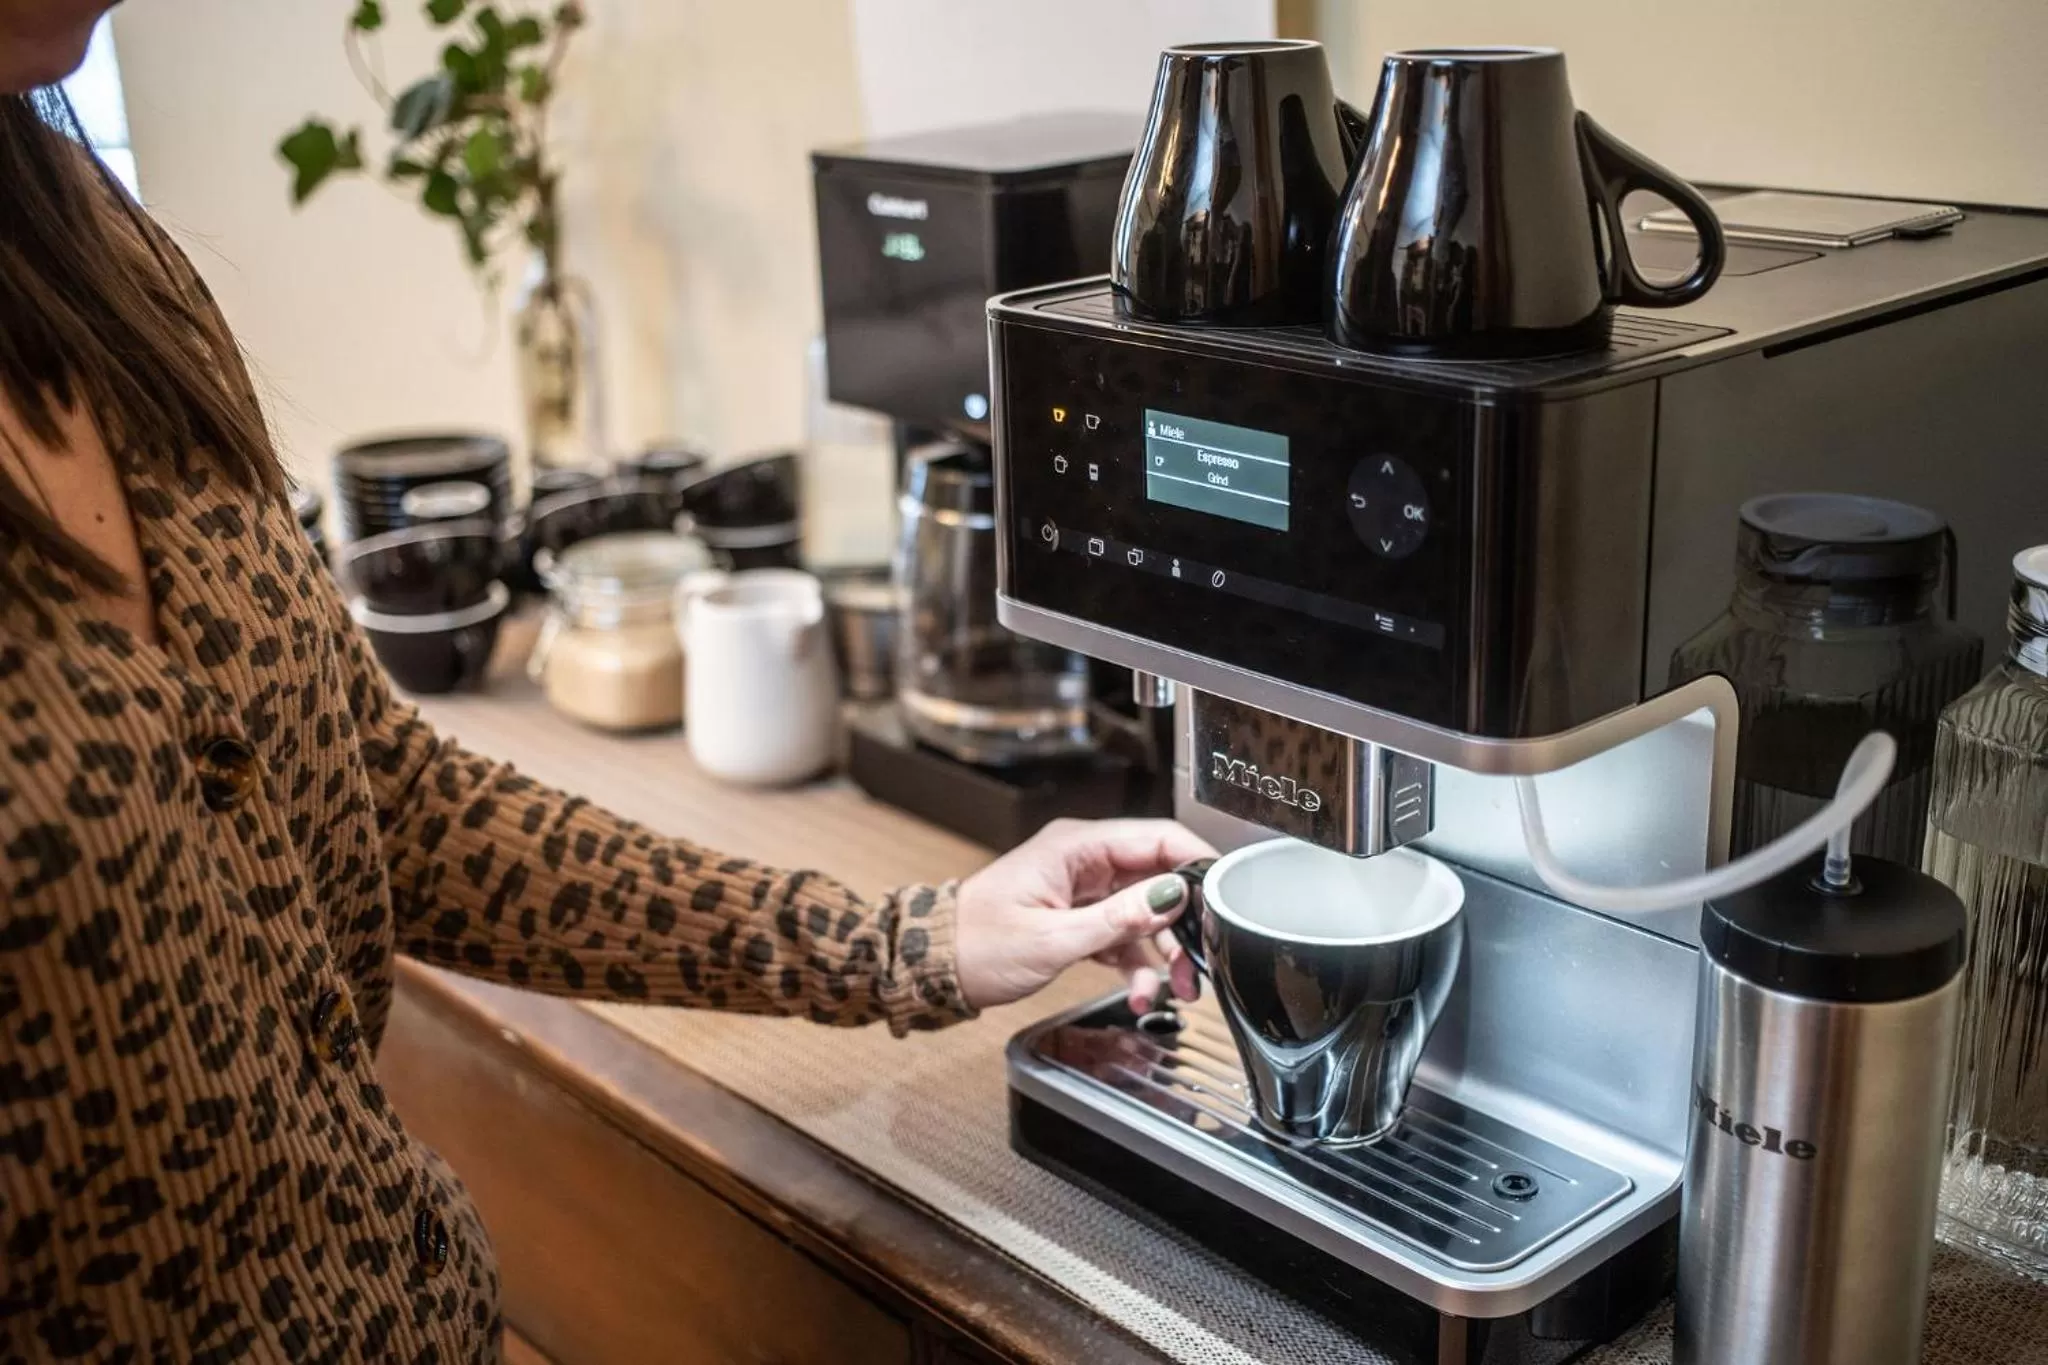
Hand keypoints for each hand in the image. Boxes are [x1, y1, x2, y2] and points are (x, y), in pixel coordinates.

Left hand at [952, 818, 1214, 1013]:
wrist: (934, 968)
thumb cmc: (975, 944)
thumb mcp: (1052, 938)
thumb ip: (1117, 920)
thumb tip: (1169, 897)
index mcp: (1076, 847)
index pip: (1156, 838)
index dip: (1197, 862)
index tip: (1226, 892)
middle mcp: (1084, 862)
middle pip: (1158, 879)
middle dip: (1184, 923)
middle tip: (1204, 959)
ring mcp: (1082, 890)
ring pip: (1145, 913)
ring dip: (1165, 953)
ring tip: (1178, 990)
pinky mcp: (1078, 919)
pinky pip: (1124, 936)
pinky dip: (1138, 964)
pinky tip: (1143, 991)